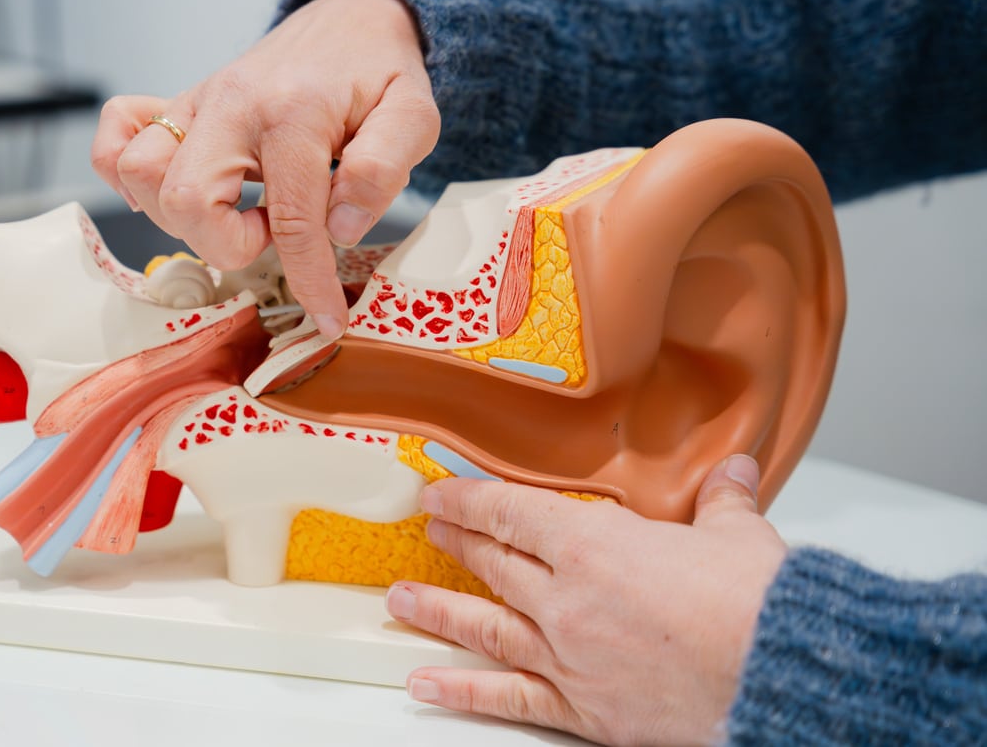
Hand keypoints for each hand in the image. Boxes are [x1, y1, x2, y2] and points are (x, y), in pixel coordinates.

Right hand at [90, 0, 439, 338]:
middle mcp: (233, 103)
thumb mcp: (413, 115)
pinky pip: (116, 140)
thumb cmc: (378, 73)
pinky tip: (177, 191)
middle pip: (187, 199)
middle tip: (272, 232)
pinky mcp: (177, 104)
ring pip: (141, 174)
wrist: (348, 21)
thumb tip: (339, 228)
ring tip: (236, 212)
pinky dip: (127, 174)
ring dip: (182, 217)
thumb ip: (383, 168)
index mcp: (295, 111)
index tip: (328, 316)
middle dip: (230, 245)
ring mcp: (196, 102)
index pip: (290, 217)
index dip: (308, 279)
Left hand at [386, 455, 786, 745]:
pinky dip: (462, 691)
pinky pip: (508, 697)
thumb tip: (735, 471)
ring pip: (484, 626)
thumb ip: (723, 500)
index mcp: (595, 544)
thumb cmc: (759, 609)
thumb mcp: (739, 537)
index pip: (511, 513)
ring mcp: (566, 655)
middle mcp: (567, 599)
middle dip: (456, 542)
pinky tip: (427, 683)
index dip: (468, 499)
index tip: (441, 493)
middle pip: (494, 564)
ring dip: (437, 609)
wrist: (780, 680)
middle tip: (429, 530)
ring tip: (400, 598)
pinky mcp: (581, 708)